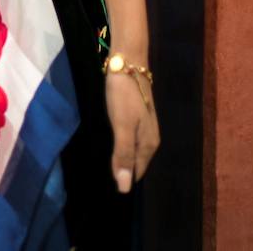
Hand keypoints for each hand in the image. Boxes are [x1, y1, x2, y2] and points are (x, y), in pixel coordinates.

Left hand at [105, 68, 159, 192]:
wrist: (128, 63)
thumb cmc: (124, 96)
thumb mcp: (122, 126)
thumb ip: (123, 155)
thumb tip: (125, 188)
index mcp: (149, 145)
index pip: (136, 173)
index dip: (122, 179)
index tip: (106, 184)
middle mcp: (150, 139)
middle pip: (136, 163)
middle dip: (122, 169)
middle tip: (102, 174)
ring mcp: (145, 127)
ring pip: (133, 151)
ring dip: (121, 156)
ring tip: (104, 162)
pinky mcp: (138, 117)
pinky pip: (130, 139)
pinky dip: (120, 143)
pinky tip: (111, 141)